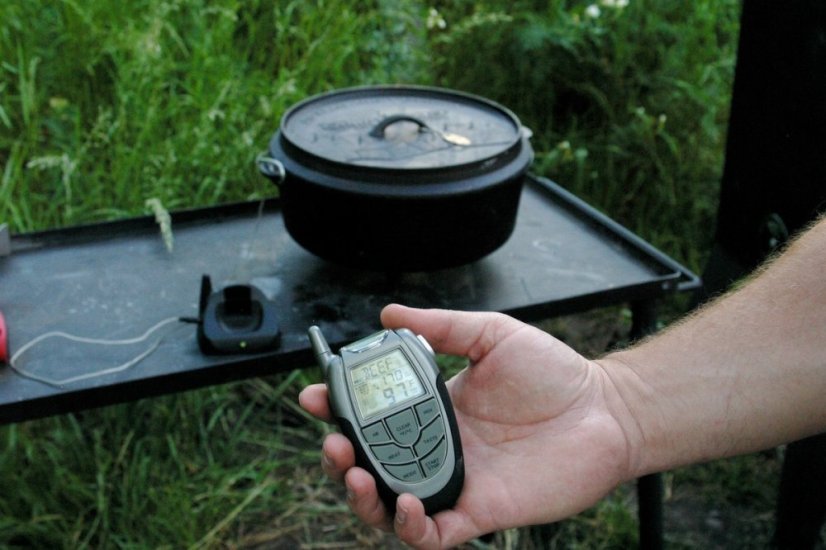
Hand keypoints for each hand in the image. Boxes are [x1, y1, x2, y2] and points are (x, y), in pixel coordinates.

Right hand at [299, 304, 634, 548]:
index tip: (313, 395)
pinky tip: (405, 503)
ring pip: (390, 506)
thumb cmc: (554, 372)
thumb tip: (388, 313)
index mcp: (434, 408)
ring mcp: (456, 482)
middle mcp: (437, 448)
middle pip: (371, 464)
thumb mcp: (491, 335)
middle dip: (339, 458)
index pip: (372, 414)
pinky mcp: (480, 511)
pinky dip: (409, 528)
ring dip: (362, 497)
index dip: (336, 408)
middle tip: (333, 444)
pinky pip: (432, 534)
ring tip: (355, 474)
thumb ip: (441, 327)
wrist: (606, 409)